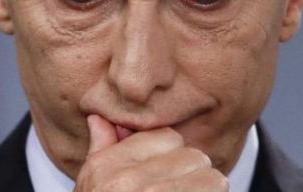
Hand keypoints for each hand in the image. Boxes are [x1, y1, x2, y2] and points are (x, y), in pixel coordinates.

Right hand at [73, 115, 228, 191]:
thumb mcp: (91, 187)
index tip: (167, 176)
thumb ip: (101, 151)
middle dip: (194, 176)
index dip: (172, 157)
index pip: (167, 137)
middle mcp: (128, 184)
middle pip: (193, 156)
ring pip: (212, 179)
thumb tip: (100, 117)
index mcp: (107, 169)